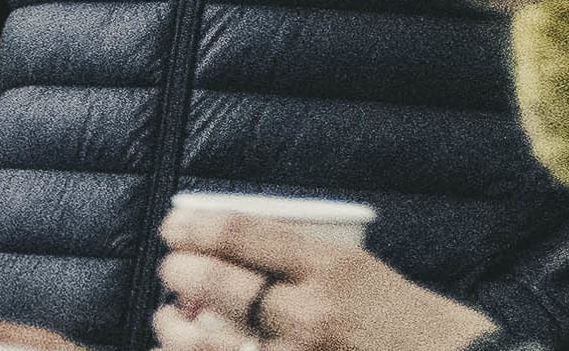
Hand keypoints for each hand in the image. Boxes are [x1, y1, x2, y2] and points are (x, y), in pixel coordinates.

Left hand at [152, 206, 493, 350]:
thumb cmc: (403, 319)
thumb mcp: (358, 269)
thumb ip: (299, 260)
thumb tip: (227, 248)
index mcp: (331, 266)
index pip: (240, 234)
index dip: (193, 228)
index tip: (173, 228)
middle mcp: (313, 312)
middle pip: (218, 283)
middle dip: (179, 273)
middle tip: (171, 270)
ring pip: (212, 341)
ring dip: (175, 327)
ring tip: (165, 319)